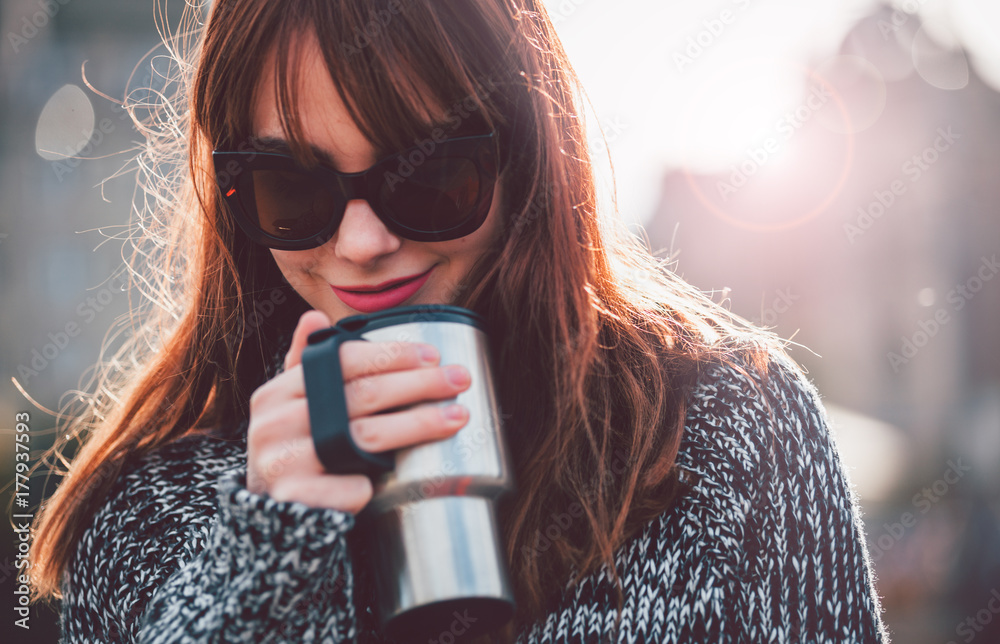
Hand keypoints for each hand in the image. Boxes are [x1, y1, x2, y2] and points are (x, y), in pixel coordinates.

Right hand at [245, 310, 471, 513]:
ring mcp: (282, 463)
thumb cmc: (294, 453)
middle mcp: (275, 423)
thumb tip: (316, 317)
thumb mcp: (293, 407)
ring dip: (419, 425)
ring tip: (457, 417)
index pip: (342, 360)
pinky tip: (406, 476)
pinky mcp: (296, 501)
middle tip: (459, 379)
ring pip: (366, 437)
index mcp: (277, 392)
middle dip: (419, 384)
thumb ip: (307, 365)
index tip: (434, 355)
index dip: (392, 354)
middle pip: (363, 395)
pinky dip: (377, 480)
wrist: (267, 522)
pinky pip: (351, 486)